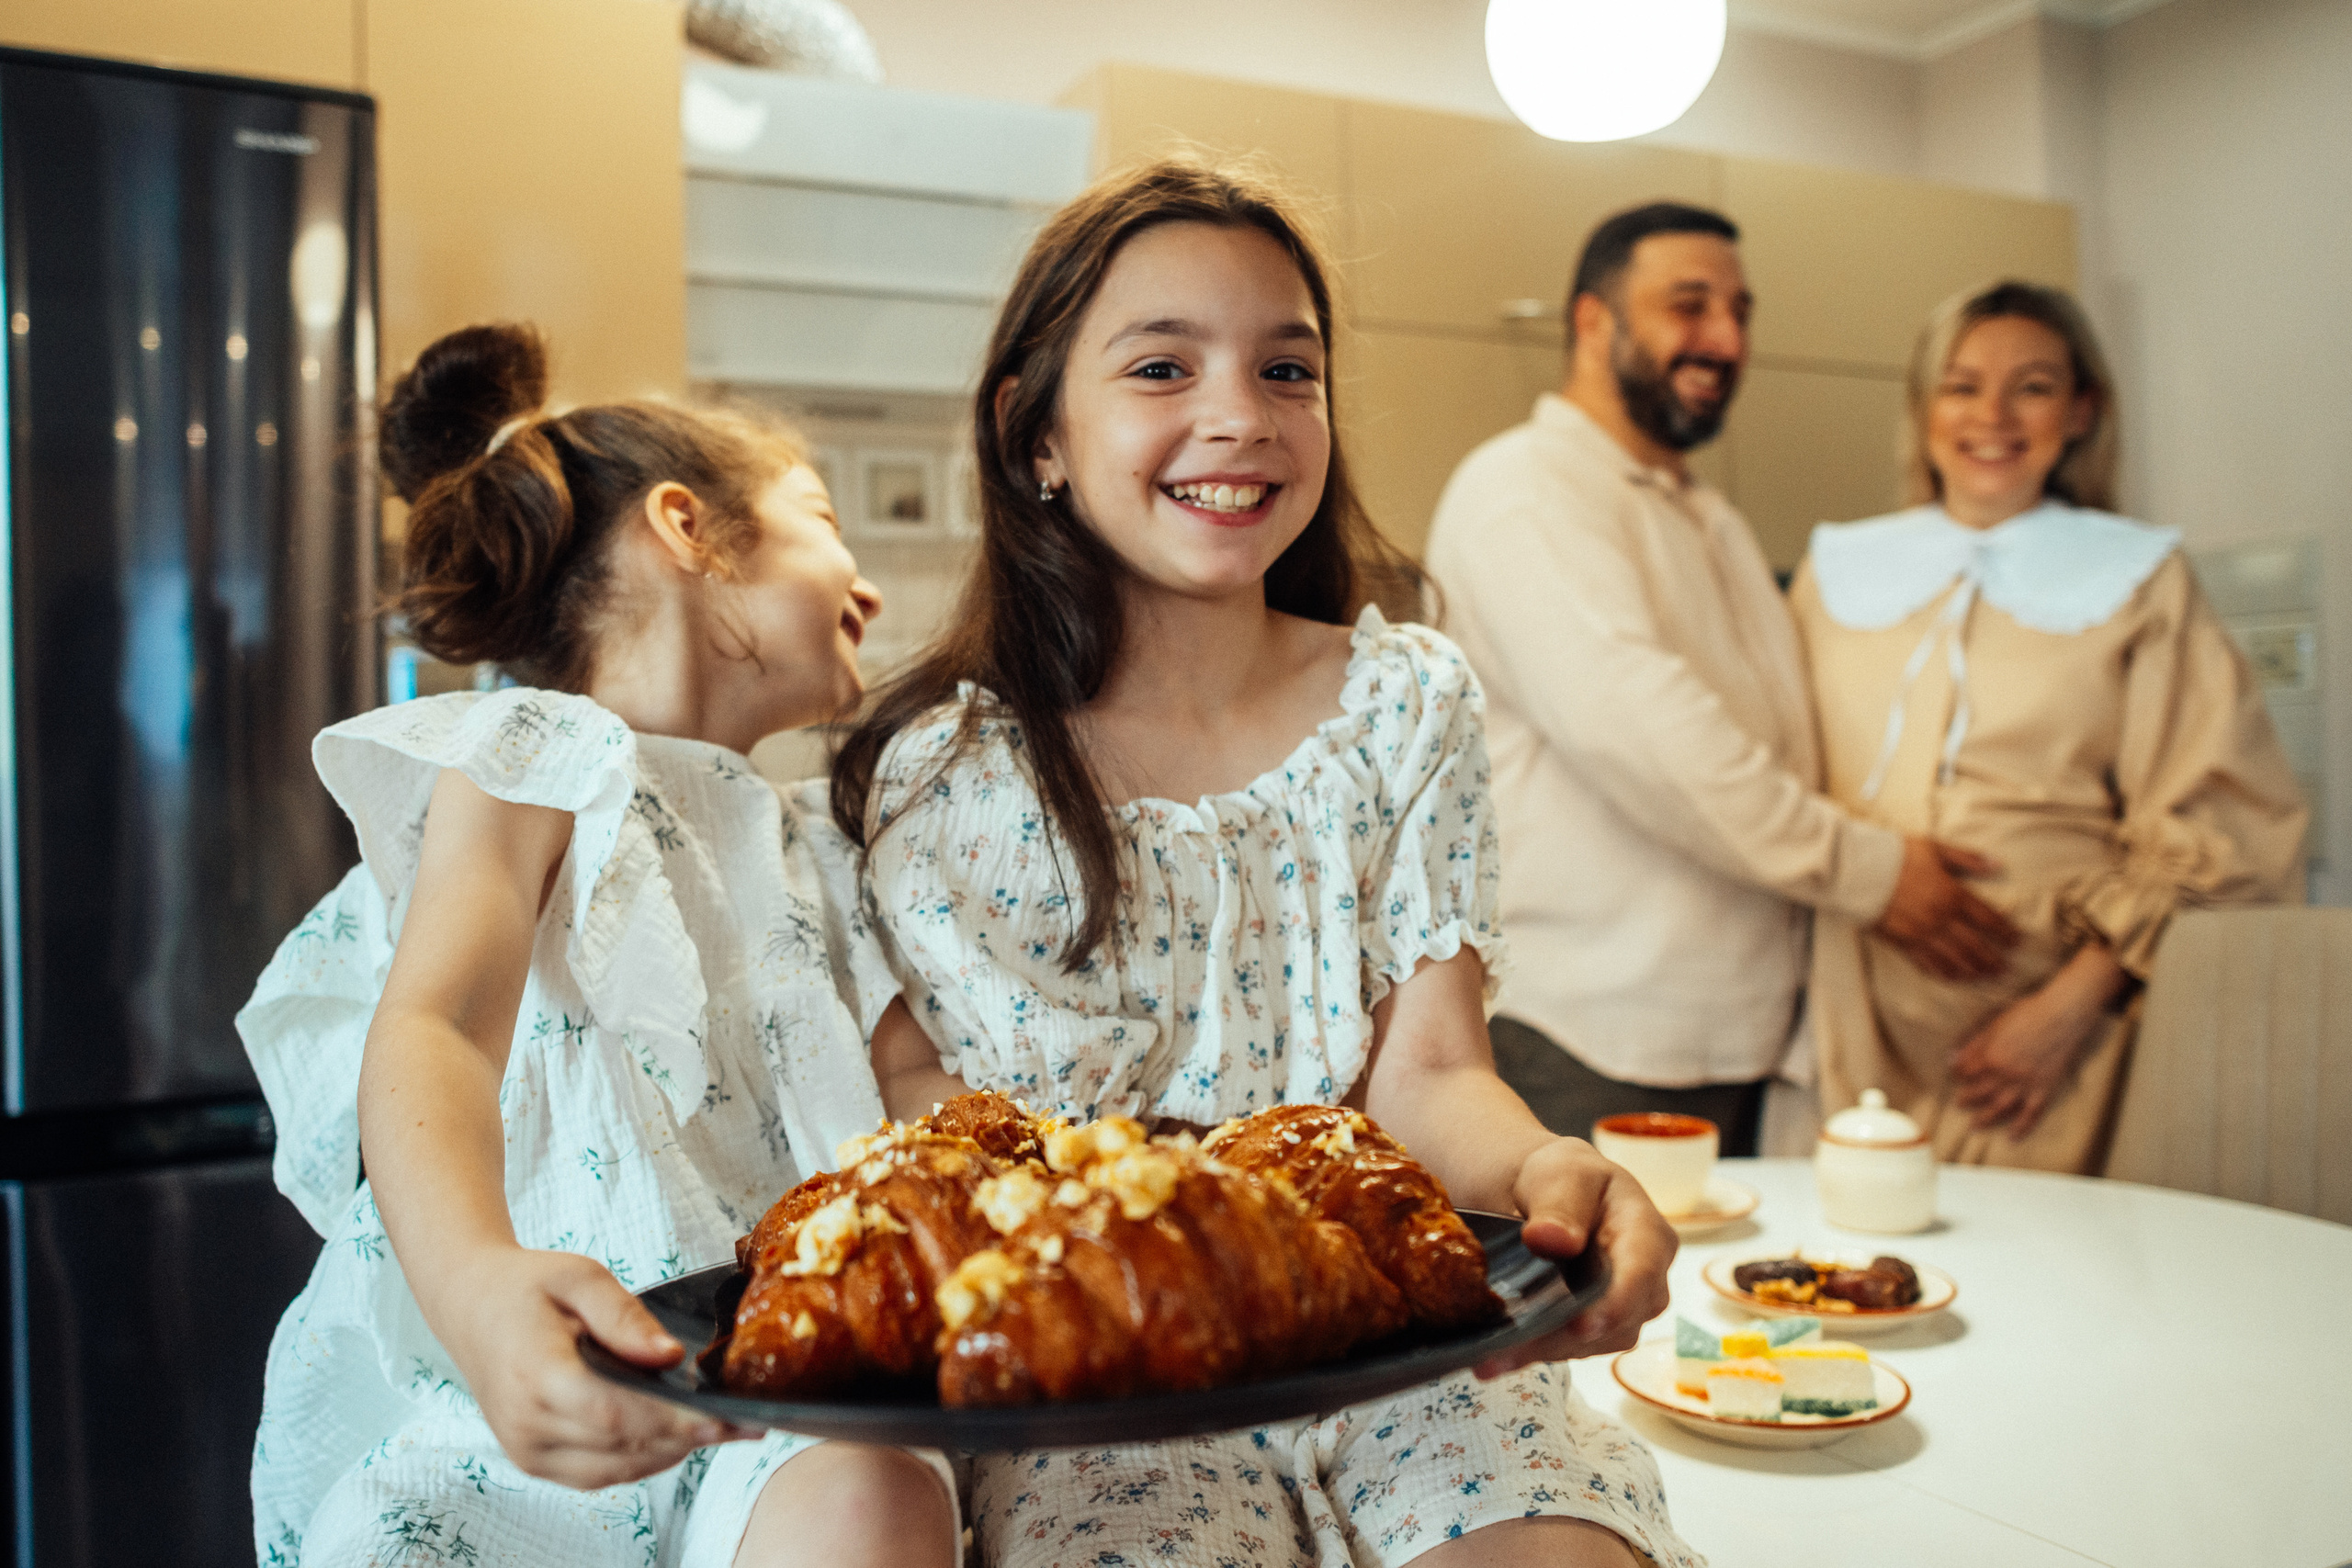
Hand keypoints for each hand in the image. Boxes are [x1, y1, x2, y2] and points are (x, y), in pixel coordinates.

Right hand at [439, 1247, 754, 1489]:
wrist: (469, 1304)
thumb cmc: (526, 1285)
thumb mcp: (579, 1276)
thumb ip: (625, 1316)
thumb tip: (670, 1357)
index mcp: (536, 1374)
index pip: (615, 1413)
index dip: (675, 1420)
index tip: (726, 1417)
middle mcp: (526, 1423)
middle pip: (623, 1444)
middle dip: (690, 1436)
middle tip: (746, 1423)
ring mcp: (526, 1449)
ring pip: (616, 1468)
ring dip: (671, 1452)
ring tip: (723, 1431)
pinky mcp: (531, 1460)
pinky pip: (597, 1474)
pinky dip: (641, 1459)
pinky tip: (676, 1438)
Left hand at [1474, 1137, 1675, 1377]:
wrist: (1545, 1197)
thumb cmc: (1564, 1179)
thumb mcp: (1561, 1173)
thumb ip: (1559, 1202)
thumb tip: (1551, 1238)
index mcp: (1647, 1234)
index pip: (1642, 1273)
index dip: (1617, 1303)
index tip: (1582, 1325)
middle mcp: (1644, 1282)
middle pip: (1615, 1321)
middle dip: (1562, 1339)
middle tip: (1508, 1350)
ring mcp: (1619, 1311)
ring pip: (1589, 1344)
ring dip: (1539, 1353)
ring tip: (1489, 1359)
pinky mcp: (1590, 1331)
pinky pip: (1565, 1349)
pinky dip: (1529, 1354)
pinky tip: (1492, 1359)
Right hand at [1875, 837, 2019, 980]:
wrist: (1856, 870)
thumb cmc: (1895, 855)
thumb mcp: (1935, 848)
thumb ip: (1967, 858)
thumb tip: (1998, 864)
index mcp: (1951, 894)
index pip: (1987, 918)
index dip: (2005, 931)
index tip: (2017, 941)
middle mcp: (1940, 918)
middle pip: (1974, 945)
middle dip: (1992, 958)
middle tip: (2006, 968)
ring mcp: (1921, 933)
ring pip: (1954, 959)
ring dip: (1973, 970)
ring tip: (1985, 977)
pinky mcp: (1902, 942)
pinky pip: (1927, 963)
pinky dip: (1944, 973)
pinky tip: (1954, 978)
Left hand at [1949, 945, 2127, 1135]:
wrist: (2063, 1015)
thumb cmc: (2027, 1013)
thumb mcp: (1994, 1025)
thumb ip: (1973, 1045)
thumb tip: (1951, 1059)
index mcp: (1990, 1057)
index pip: (1967, 1072)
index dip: (1960, 1075)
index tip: (1957, 1077)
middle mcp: (2005, 1074)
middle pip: (1980, 1092)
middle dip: (1967, 1099)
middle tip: (1959, 1104)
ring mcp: (2025, 1084)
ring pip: (2000, 1107)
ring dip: (1985, 1118)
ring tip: (1974, 1126)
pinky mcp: (2045, 1089)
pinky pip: (2031, 1114)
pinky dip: (2021, 1127)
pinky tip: (2012, 1137)